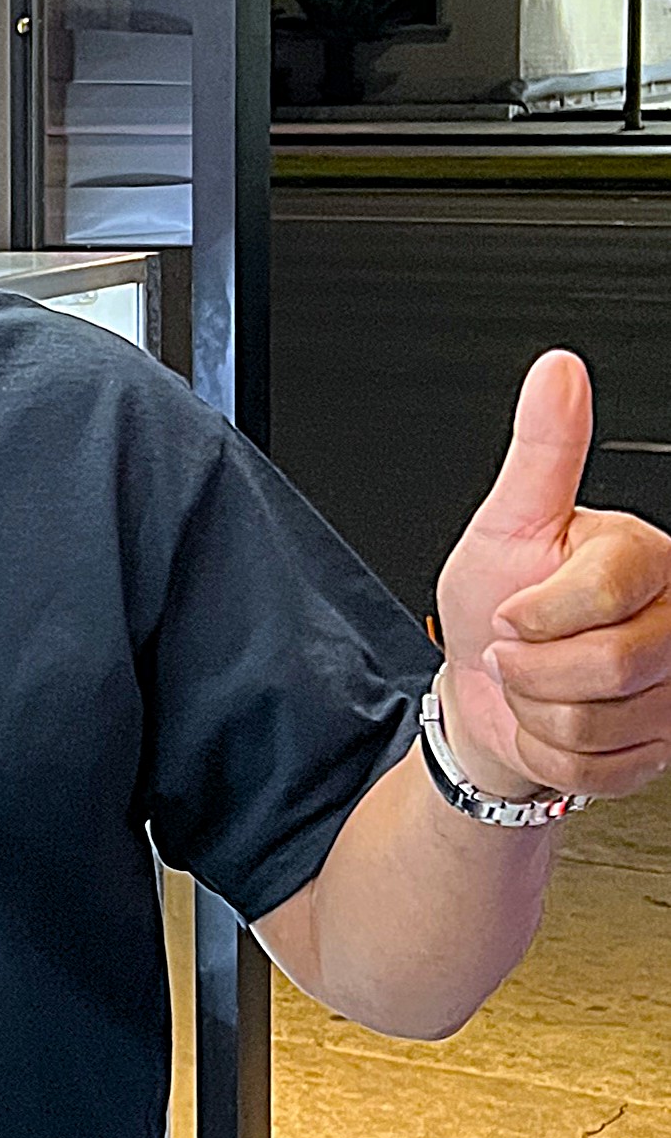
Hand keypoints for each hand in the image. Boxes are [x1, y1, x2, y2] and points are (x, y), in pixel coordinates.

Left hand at [433, 349, 670, 802]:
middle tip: (517, 648)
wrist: (484, 684)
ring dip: (539, 711)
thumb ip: (541, 450)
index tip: (510, 610)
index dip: (539, 612)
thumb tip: (559, 372)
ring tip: (535, 682)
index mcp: (645, 559)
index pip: (608, 591)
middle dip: (533, 666)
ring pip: (600, 719)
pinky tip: (551, 718)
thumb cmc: (494, 599)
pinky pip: (598, 765)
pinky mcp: (663, 745)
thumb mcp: (504, 521)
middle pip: (611, 662)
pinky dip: (551, 752)